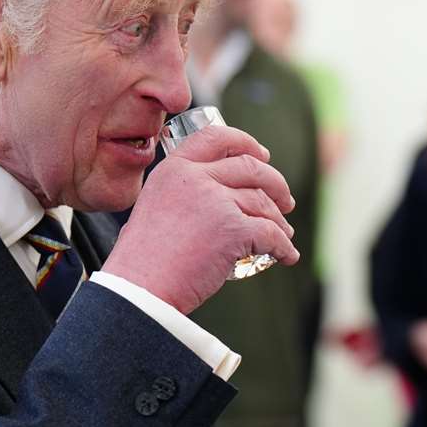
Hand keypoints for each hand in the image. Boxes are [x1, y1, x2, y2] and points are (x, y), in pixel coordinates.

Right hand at [104, 126, 297, 314]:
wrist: (140, 289)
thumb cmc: (145, 259)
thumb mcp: (155, 206)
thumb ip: (182, 193)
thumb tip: (217, 198)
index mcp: (174, 168)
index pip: (217, 137)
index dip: (245, 143)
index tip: (263, 154)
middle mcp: (195, 178)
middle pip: (251, 168)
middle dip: (275, 183)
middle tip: (285, 200)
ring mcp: (216, 202)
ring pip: (263, 203)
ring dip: (279, 220)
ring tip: (283, 234)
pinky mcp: (233, 230)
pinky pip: (271, 234)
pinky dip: (284, 247)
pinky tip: (286, 256)